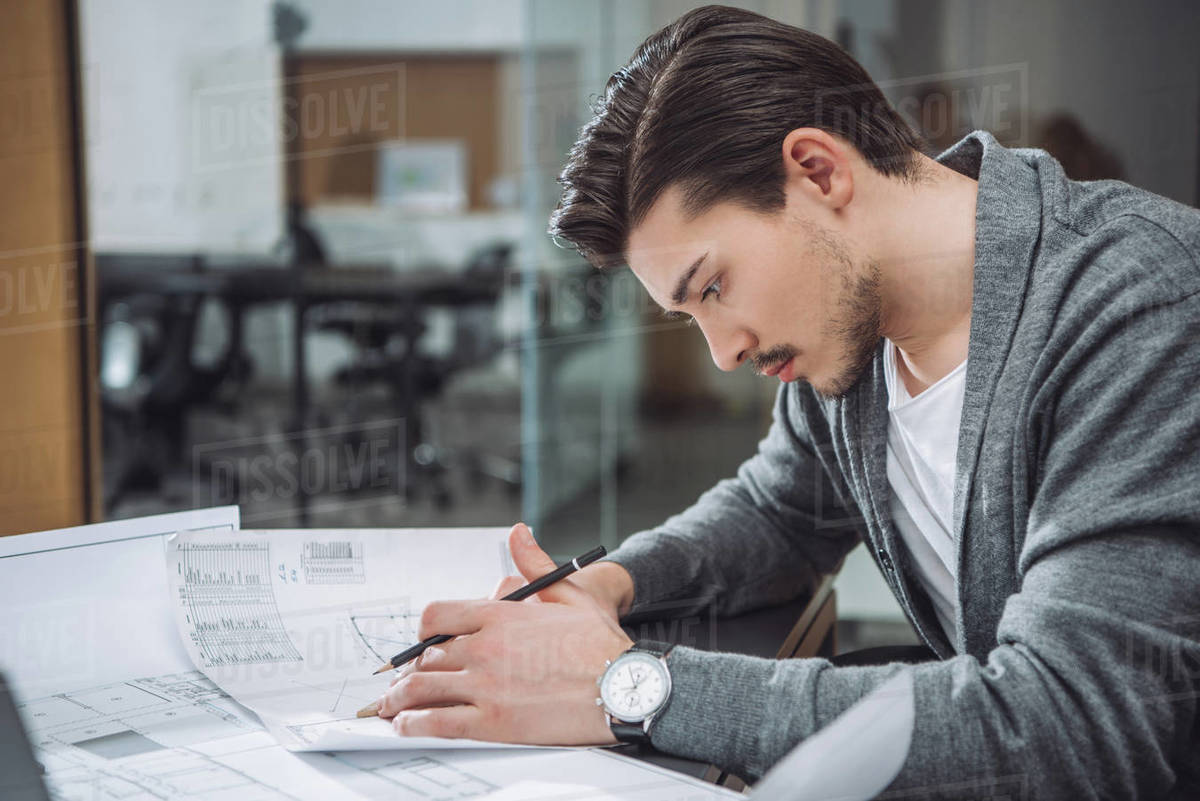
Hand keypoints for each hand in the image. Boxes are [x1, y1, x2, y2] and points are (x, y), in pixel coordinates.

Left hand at [377, 523, 633, 744]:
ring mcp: (486, 685)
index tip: (423, 642)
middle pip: (427, 656)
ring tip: (391, 706)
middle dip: (410, 670)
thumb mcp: (569, 592)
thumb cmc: (600, 644)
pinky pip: (439, 722)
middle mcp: (486, 647)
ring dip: (400, 698)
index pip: (437, 616)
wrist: (624, 686)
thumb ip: (534, 563)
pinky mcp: (493, 721)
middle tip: (401, 681)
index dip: (423, 632)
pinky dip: (414, 725)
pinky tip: (406, 725)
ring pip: (424, 689)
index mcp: (500, 614)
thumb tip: (518, 531)